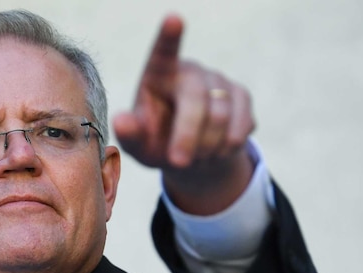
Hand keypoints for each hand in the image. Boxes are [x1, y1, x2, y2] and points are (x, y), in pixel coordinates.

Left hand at [112, 15, 255, 213]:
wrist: (189, 156)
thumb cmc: (155, 143)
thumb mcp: (137, 144)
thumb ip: (129, 134)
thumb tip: (121, 121)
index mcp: (158, 74)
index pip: (163, 51)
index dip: (168, 36)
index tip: (173, 18)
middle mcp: (190, 70)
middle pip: (195, 100)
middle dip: (188, 136)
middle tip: (177, 163)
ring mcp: (219, 80)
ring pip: (221, 116)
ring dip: (206, 147)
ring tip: (194, 158)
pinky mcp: (242, 95)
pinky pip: (241, 124)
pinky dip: (227, 148)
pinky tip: (215, 152)